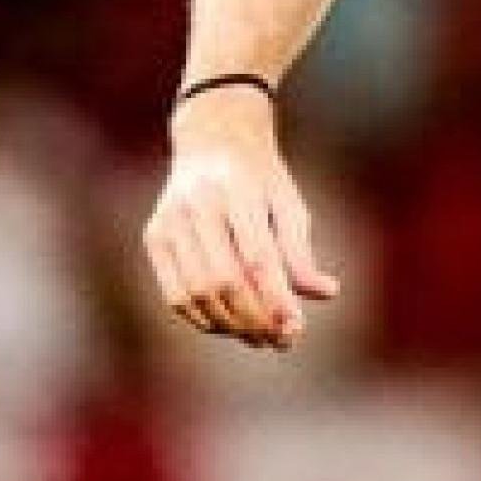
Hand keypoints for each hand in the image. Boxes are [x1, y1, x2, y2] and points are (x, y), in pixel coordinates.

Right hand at [143, 90, 342, 349]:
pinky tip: (230, 326)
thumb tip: (326, 293)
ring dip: (230, 326)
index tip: (296, 329)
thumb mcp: (289, 203)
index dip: (275, 299)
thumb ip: (301, 250)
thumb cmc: (261, 177)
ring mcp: (169, 220)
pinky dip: (202, 318)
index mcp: (237, 190)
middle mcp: (197, 204)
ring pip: (196, 293)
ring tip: (260, 338)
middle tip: (282, 341)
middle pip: (223, 281)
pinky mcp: (154, 236)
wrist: (213, 139)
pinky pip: (174, 294)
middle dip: (254, 319)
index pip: (257, 258)